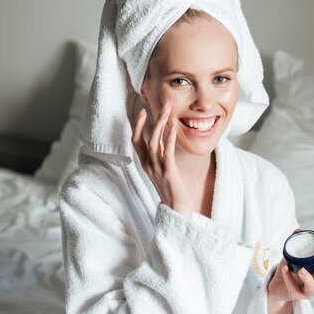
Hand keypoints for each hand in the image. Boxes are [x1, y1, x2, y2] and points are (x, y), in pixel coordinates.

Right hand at [132, 102, 193, 217]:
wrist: (176, 208)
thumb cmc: (171, 188)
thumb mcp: (162, 168)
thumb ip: (160, 154)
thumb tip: (163, 138)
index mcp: (145, 163)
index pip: (136, 140)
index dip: (138, 125)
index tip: (143, 111)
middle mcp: (148, 164)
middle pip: (144, 137)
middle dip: (150, 120)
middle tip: (160, 105)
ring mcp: (157, 168)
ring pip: (154, 142)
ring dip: (161, 124)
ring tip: (167, 111)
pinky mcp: (168, 172)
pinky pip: (167, 152)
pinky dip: (169, 138)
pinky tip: (174, 127)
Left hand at [267, 228, 313, 302]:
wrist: (276, 284)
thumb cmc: (290, 268)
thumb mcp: (293, 254)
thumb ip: (296, 243)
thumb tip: (298, 230)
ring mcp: (306, 291)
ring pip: (312, 289)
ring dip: (308, 279)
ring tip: (301, 269)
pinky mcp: (294, 295)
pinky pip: (293, 288)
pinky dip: (289, 278)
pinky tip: (285, 268)